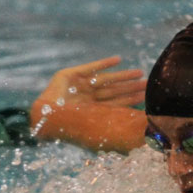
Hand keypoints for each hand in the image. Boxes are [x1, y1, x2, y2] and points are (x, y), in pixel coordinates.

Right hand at [31, 56, 145, 140]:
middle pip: (114, 92)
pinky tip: (118, 59)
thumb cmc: (67, 125)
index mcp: (92, 111)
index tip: (148, 95)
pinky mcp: (70, 75)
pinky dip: (104, 64)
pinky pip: (91, 68)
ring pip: (106, 80)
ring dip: (122, 76)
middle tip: (148, 83)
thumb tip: (135, 132)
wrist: (45, 117)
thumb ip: (110, 123)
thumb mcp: (93, 126)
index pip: (117, 104)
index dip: (132, 99)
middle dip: (131, 87)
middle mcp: (88, 98)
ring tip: (139, 73)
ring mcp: (79, 87)